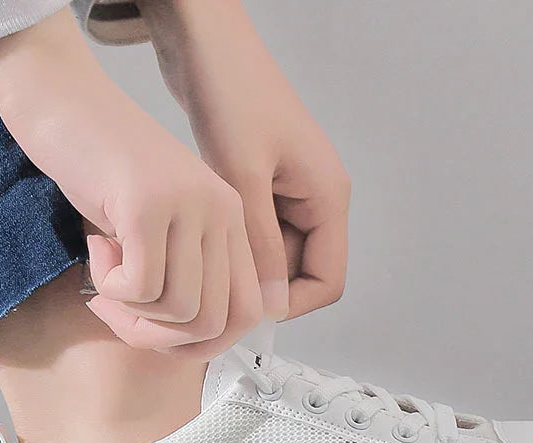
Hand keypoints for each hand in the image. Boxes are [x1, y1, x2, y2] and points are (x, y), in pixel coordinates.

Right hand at [0, 8, 262, 356]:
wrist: (61, 100)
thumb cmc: (105, 172)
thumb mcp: (160, 230)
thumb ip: (184, 276)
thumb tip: (187, 343)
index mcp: (234, 221)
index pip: (248, 314)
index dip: (203, 344)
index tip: (156, 332)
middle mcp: (223, 214)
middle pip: (217, 324)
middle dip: (162, 339)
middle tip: (119, 312)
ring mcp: (190, 207)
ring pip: (181, 312)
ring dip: (132, 312)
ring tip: (106, 273)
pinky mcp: (149, 204)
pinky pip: (142, 289)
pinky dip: (111, 288)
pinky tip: (96, 249)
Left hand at [140, 0, 350, 319]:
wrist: (207, 40)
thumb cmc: (231, 92)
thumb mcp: (244, 176)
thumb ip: (261, 245)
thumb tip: (270, 307)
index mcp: (328, 198)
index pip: (327, 281)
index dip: (292, 305)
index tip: (249, 311)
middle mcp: (317, 200)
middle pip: (302, 273)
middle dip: (264, 288)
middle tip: (218, 293)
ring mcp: (292, 194)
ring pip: (276, 257)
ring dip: (246, 268)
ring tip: (205, 265)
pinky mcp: (267, 185)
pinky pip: (259, 234)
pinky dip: (235, 246)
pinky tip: (204, 241)